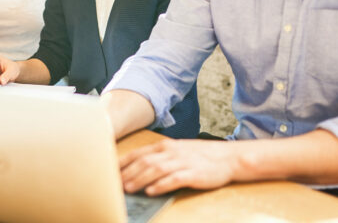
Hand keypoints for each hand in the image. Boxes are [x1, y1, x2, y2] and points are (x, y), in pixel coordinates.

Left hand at [119, 139, 238, 194]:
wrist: (228, 157)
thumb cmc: (200, 156)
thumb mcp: (177, 151)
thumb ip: (159, 157)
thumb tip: (137, 168)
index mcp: (165, 146)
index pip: (139, 153)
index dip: (123, 162)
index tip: (109, 171)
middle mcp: (171, 152)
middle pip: (145, 162)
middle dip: (128, 173)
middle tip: (114, 183)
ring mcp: (182, 162)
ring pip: (156, 170)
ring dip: (140, 179)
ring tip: (128, 188)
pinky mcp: (193, 174)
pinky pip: (174, 179)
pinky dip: (161, 185)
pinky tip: (151, 191)